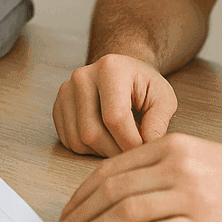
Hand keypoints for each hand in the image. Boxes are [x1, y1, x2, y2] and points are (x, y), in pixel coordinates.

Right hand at [53, 53, 176, 156]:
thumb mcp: (163, 98)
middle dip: (115, 151)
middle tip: (132, 152)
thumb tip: (148, 146)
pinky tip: (105, 139)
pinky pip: (69, 141)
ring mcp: (66, 91)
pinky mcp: (58, 105)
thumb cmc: (144, 86)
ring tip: (119, 143)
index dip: (131, 143)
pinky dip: (88, 149)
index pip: (115, 118)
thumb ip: (159, 122)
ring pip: (78, 141)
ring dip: (101, 152)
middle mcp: (82, 76)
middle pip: (92, 133)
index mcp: (109, 69)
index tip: (145, 151)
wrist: (122, 73)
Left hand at [56, 132, 221, 221]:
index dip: (83, 192)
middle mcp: (177, 167)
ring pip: (126, 212)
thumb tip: (113, 188)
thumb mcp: (195, 155)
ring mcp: (190, 196)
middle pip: (113, 190)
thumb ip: (157, 165)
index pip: (112, 169)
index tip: (69, 210)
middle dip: (82, 213)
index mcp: (170, 147)